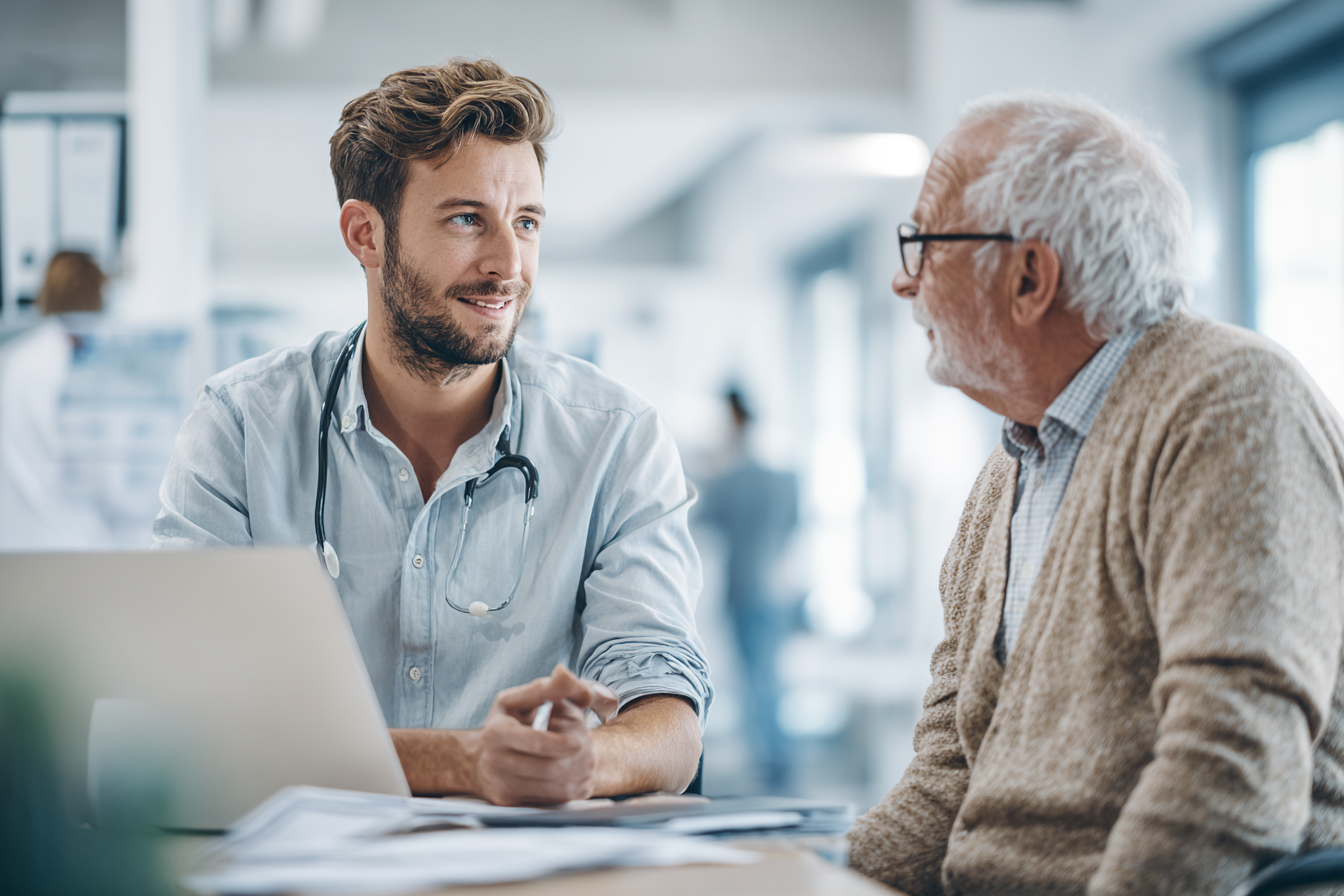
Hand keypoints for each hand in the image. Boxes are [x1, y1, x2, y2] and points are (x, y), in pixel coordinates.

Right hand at [473, 664, 618, 804]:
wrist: (486, 758)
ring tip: (584, 759)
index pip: (535, 741)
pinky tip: (573, 774)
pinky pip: (552, 802)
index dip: (561, 742)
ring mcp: (502, 786)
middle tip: (587, 748)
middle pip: (549, 767)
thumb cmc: (512, 722)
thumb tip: (564, 672)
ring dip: (578, 773)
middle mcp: (494, 762)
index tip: (579, 739)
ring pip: (554, 787)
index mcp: (497, 732)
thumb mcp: (525, 699)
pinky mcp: (512, 805)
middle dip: (576, 758)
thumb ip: (550, 686)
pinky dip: (570, 788)